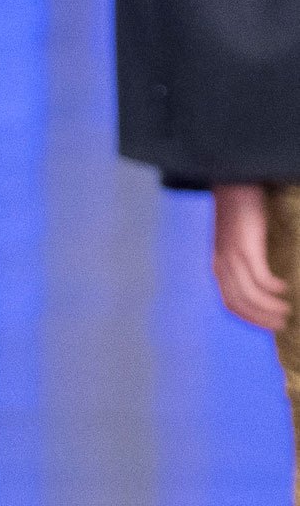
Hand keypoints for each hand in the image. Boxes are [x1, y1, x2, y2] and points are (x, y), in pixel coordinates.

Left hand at [214, 183, 288, 330]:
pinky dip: (271, 288)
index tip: (267, 325)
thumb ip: (243, 258)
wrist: (233, 180)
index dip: (249, 318)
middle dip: (261, 318)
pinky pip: (260, 276)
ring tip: (286, 312)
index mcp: (219, 266)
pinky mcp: (247, 246)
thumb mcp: (237, 239)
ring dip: (268, 307)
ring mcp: (233, 256)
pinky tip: (284, 289)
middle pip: (240, 304)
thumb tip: (261, 275)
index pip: (231, 304)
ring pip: (250, 294)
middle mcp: (223, 265)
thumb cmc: (240, 208)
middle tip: (281, 325)